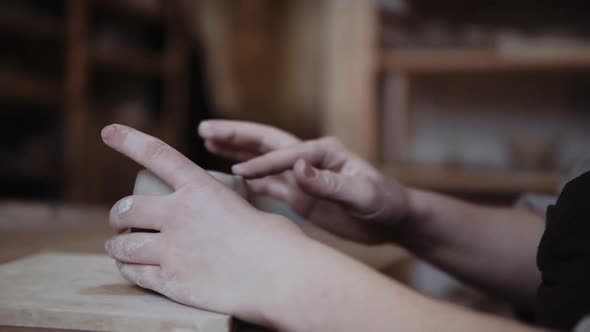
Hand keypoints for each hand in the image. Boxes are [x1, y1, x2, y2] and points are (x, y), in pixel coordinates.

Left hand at [101, 124, 303, 324]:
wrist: (279, 277)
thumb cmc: (275, 241)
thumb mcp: (247, 209)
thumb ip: (223, 208)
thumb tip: (220, 215)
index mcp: (200, 189)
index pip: (157, 155)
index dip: (129, 140)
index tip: (109, 131)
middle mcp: (179, 215)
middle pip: (127, 208)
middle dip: (118, 215)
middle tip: (120, 221)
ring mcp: (172, 249)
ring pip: (123, 245)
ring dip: (116, 245)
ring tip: (116, 247)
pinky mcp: (172, 281)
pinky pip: (134, 273)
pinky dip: (127, 270)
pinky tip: (128, 269)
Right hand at [199, 120, 410, 243]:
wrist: (392, 220)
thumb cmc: (385, 202)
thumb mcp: (362, 193)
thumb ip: (330, 182)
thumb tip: (298, 168)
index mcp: (324, 152)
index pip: (286, 155)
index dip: (263, 163)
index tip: (240, 171)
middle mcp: (308, 159)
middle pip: (265, 142)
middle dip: (235, 135)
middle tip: (204, 128)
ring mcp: (301, 176)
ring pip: (261, 159)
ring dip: (235, 150)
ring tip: (206, 140)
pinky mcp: (299, 194)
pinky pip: (266, 184)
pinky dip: (246, 179)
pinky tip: (227, 176)